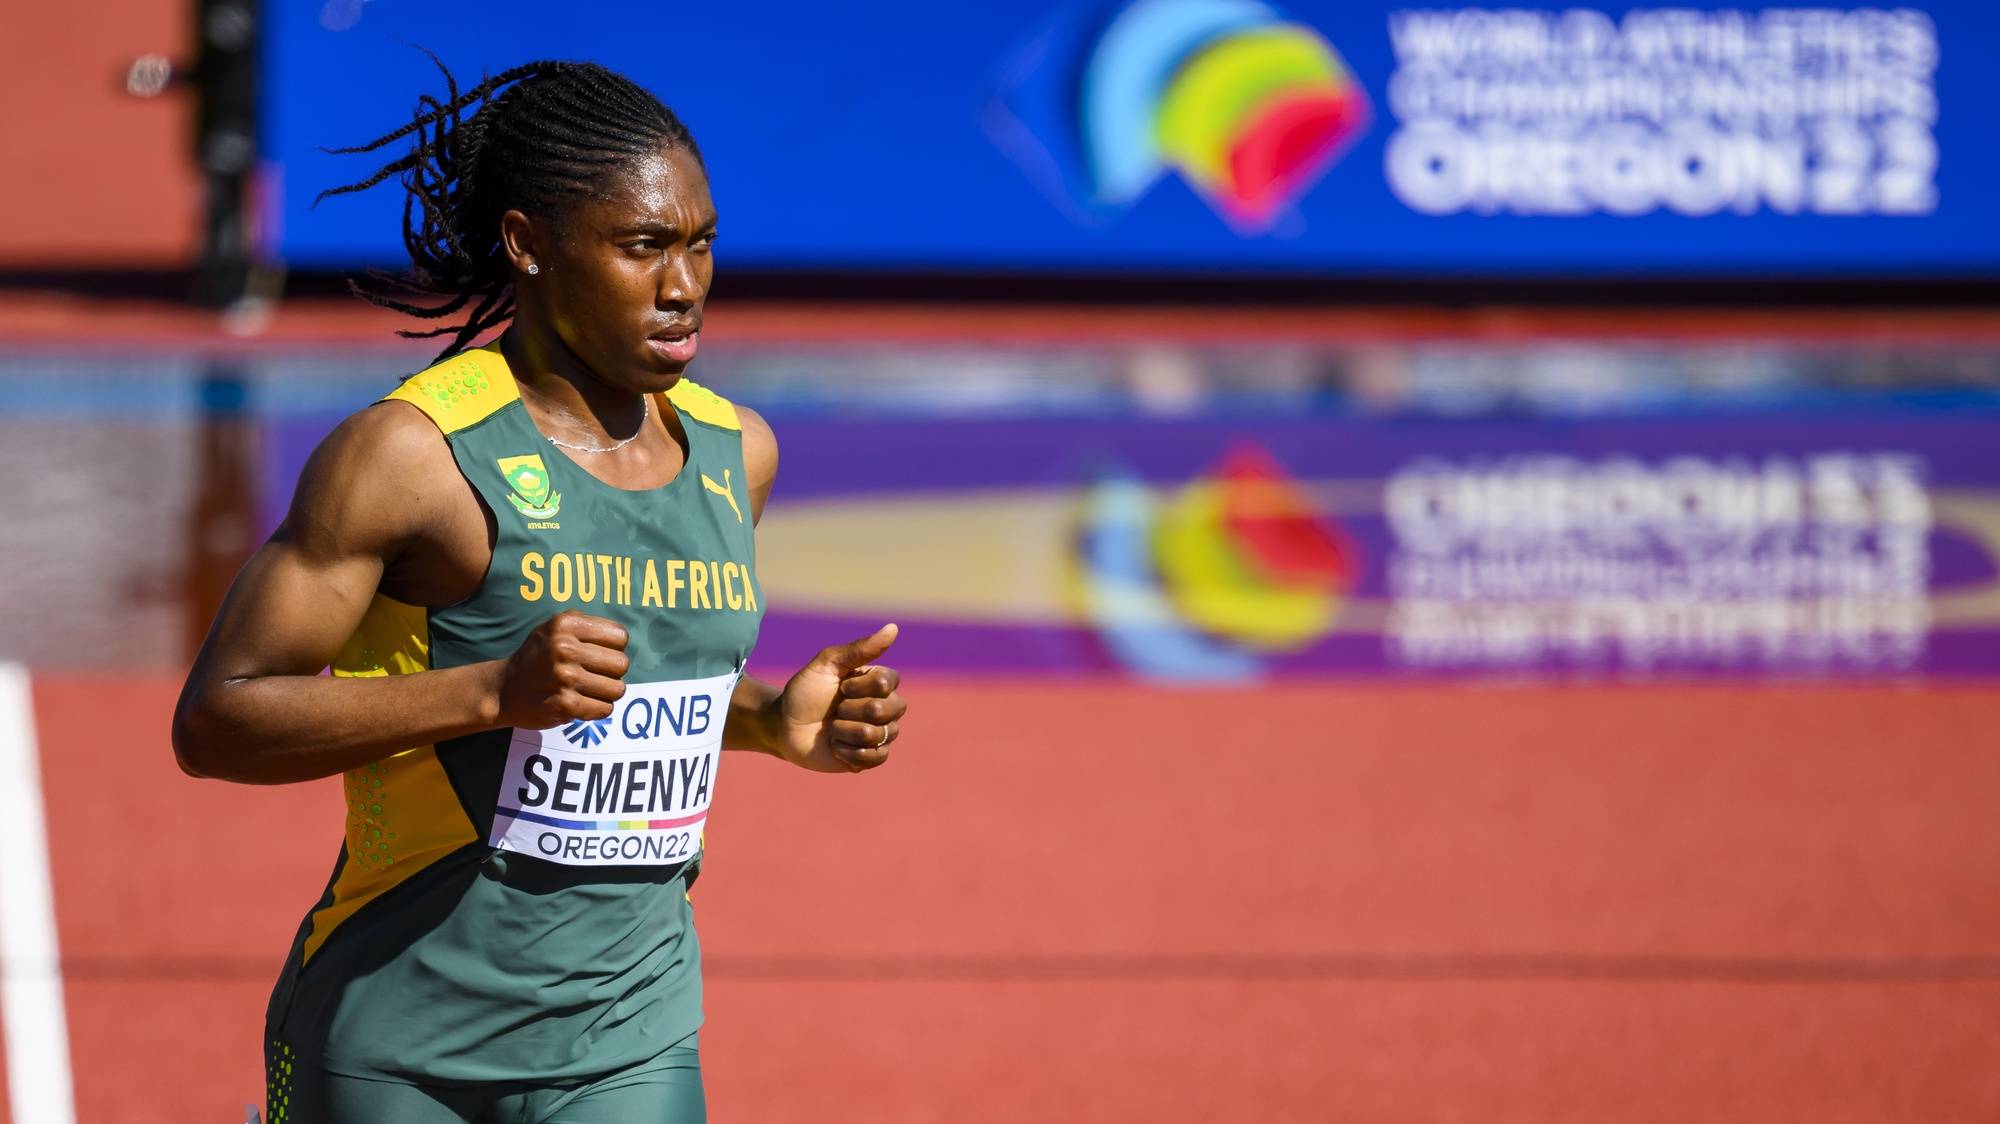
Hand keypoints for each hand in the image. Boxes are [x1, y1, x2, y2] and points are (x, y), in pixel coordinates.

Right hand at [495, 610, 629, 727]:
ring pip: (618, 689)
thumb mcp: (554, 628)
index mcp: (565, 624)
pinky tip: (583, 702)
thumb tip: (621, 638)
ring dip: (607, 693)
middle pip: (621, 664)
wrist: (504, 690)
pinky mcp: (565, 704)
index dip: (615, 648)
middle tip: (596, 674)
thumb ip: (587, 625)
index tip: (600, 654)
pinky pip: (605, 709)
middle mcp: (564, 648)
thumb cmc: (538, 657)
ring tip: (590, 689)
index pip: (620, 636)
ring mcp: (565, 677)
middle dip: (613, 672)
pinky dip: (597, 708)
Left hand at [774, 623, 907, 772]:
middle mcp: (887, 706)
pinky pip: (874, 757)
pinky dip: (847, 751)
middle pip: (884, 710)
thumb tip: (893, 627)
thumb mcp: (827, 664)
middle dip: (848, 710)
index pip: (886, 683)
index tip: (840, 686)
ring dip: (843, 731)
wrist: (784, 726)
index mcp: (880, 681)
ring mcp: (881, 733)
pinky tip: (836, 746)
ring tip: (833, 728)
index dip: (857, 687)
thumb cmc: (805, 691)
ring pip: (876, 735)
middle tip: (834, 710)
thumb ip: (860, 648)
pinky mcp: (872, 757)